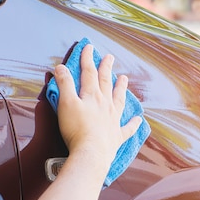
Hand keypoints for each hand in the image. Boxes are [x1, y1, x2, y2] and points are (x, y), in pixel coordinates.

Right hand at [53, 44, 141, 173]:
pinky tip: (139, 119)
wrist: (91, 153)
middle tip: (110, 57)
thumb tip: (61, 67)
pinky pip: (128, 128)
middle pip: (106, 82)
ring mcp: (113, 120)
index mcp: (92, 96)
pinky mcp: (117, 136)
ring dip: (121, 88)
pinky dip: (133, 123)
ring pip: (119, 100)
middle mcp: (106, 105)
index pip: (89, 73)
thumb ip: (64, 84)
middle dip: (106, 68)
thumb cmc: (76, 129)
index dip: (88, 59)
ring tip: (124, 78)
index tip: (89, 47)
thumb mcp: (66, 103)